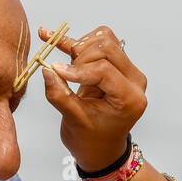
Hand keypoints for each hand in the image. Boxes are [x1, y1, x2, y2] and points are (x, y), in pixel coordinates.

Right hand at [38, 24, 147, 171]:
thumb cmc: (91, 139)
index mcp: (130, 98)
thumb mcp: (74, 120)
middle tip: (63, 74)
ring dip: (79, 49)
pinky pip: (98, 42)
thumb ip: (60, 95)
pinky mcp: (115, 64)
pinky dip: (74, 42)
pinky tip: (48, 34)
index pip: (104, 70)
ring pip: (104, 40)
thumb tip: (47, 69)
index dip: (77, 70)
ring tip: (66, 68)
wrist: (101, 147)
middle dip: (80, 57)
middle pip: (107, 48)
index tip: (56, 72)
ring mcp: (127, 71)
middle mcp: (134, 81)